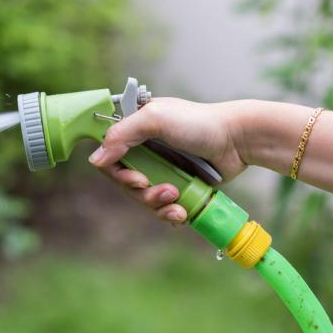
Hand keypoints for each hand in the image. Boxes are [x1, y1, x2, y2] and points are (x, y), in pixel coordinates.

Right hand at [88, 97, 246, 224]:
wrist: (238, 140)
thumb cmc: (199, 123)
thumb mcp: (156, 119)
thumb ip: (122, 135)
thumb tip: (94, 160)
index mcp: (135, 131)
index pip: (109, 157)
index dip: (119, 173)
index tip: (138, 178)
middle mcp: (145, 151)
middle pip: (125, 183)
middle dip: (143, 193)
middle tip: (166, 191)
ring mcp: (162, 169)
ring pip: (143, 198)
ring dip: (158, 205)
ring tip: (178, 203)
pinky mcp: (178, 186)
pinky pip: (163, 207)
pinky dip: (170, 213)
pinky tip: (182, 213)